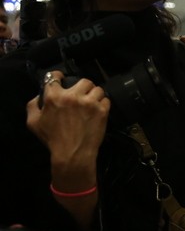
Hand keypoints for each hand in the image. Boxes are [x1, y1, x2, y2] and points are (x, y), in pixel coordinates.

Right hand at [26, 71, 107, 230]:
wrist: (72, 154)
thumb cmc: (52, 139)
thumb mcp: (33, 122)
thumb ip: (33, 105)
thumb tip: (39, 97)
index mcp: (54, 96)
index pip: (56, 77)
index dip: (60, 77)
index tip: (63, 79)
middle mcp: (73, 96)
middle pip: (84, 81)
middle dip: (84, 87)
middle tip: (83, 95)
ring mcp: (89, 103)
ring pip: (98, 89)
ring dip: (95, 95)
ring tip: (93, 103)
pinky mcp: (102, 111)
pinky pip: (107, 100)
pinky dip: (104, 104)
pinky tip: (99, 110)